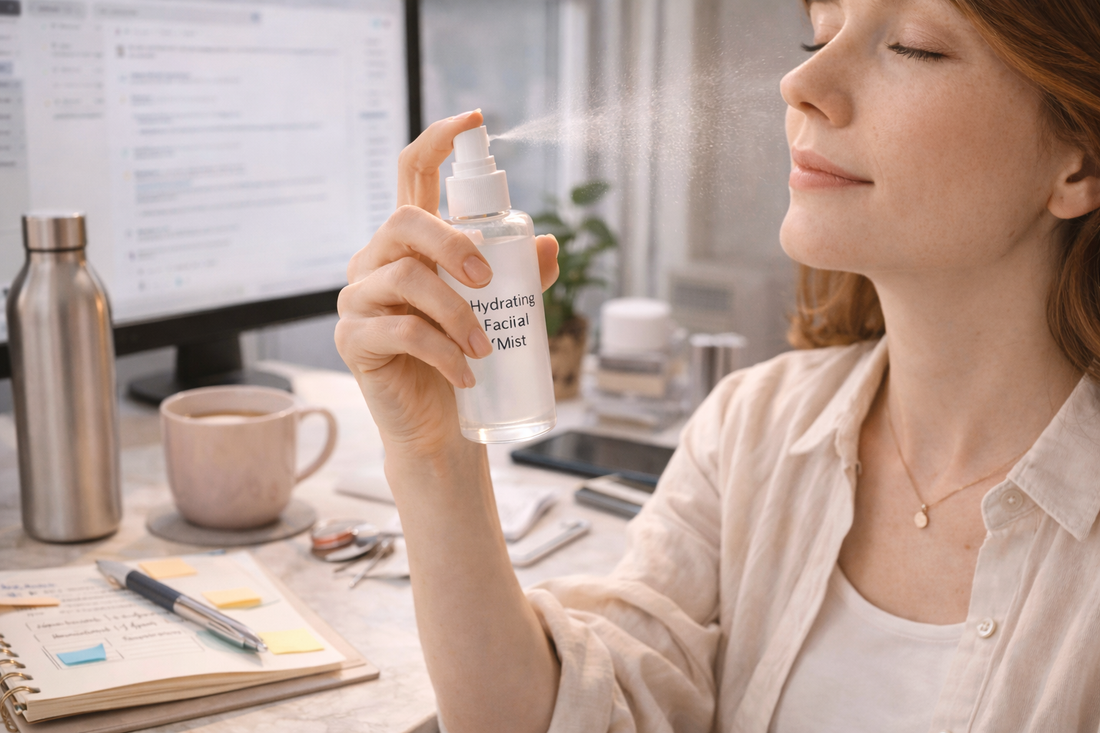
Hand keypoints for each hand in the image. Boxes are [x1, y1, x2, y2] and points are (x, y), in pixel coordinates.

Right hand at [336, 111, 558, 451]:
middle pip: (405, 222)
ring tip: (485, 347)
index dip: (438, 140)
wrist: (439, 427)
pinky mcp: (353, 339)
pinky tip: (467, 375)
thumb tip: (551, 244)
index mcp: (412, 241)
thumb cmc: (466, 360)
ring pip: (405, 280)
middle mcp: (378, 259)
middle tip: (489, 282)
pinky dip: (442, 352)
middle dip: (453, 244)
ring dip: (456, 313)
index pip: (411, 173)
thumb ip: (522, 277)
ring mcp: (360, 298)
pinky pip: (400, 332)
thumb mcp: (499, 311)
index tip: (473, 120)